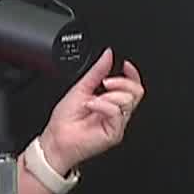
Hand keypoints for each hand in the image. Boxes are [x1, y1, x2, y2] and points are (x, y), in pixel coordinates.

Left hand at [38, 49, 143, 173]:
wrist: (56, 139)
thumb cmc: (65, 119)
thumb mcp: (81, 87)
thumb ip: (97, 71)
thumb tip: (108, 54)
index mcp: (111, 100)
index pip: (132, 85)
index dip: (132, 73)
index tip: (124, 64)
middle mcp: (117, 111)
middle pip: (136, 92)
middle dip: (121, 82)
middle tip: (105, 83)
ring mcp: (117, 123)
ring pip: (128, 100)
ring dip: (108, 96)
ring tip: (92, 101)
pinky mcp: (114, 132)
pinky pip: (117, 112)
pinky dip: (104, 105)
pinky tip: (91, 106)